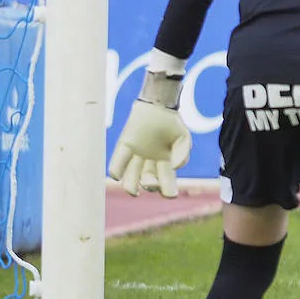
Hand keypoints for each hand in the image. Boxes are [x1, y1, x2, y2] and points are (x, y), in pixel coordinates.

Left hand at [108, 74, 191, 197]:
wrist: (159, 103)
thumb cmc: (172, 122)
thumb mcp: (183, 138)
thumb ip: (183, 154)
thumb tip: (175, 167)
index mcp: (165, 163)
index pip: (166, 181)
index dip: (168, 190)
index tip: (171, 194)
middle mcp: (150, 162)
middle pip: (148, 182)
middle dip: (151, 185)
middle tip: (151, 182)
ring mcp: (137, 155)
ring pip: (130, 177)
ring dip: (130, 186)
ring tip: (133, 191)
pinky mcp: (125, 145)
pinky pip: (118, 161)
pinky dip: (116, 170)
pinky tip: (117, 176)